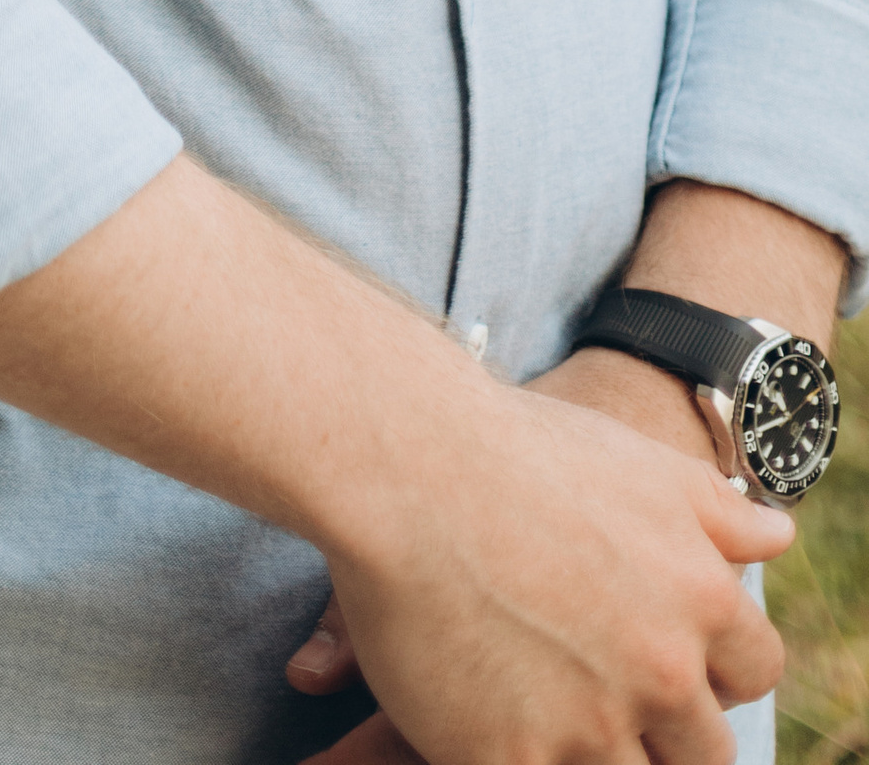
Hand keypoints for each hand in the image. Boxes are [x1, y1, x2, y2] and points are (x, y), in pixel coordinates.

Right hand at [283, 371, 785, 762]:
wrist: (405, 460)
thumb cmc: (519, 448)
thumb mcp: (642, 463)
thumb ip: (720, 512)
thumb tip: (776, 536)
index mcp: (702, 602)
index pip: (753, 674)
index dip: (711, 667)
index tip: (662, 653)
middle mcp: (660, 672)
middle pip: (700, 750)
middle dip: (658, 723)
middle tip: (597, 683)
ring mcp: (588, 725)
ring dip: (592, 747)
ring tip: (542, 704)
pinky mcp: (510, 758)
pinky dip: (520, 755)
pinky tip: (489, 720)